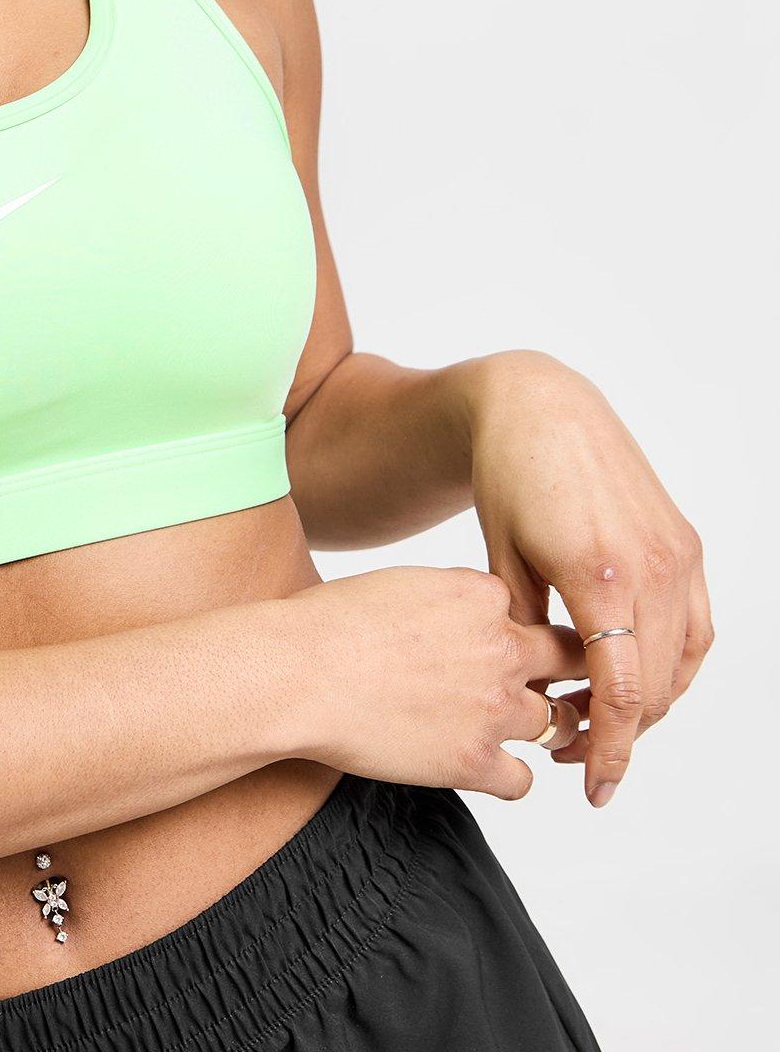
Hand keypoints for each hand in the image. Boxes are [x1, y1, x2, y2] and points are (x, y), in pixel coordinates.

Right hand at [288, 566, 585, 797]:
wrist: (298, 674)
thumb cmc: (330, 623)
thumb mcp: (401, 583)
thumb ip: (448, 597)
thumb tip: (458, 615)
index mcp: (481, 596)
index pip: (521, 610)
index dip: (508, 626)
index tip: (492, 641)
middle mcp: (501, 649)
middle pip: (566, 657)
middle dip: (560, 669)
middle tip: (551, 682)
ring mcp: (493, 709)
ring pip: (557, 722)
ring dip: (542, 726)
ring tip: (515, 729)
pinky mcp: (474, 761)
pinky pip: (522, 780)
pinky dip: (508, 776)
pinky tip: (486, 767)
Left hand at [464, 350, 713, 807]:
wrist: (538, 406)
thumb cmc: (505, 476)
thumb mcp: (500, 560)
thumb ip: (523, 635)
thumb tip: (535, 701)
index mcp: (600, 574)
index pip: (620, 693)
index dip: (610, 751)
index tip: (593, 790)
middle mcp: (651, 566)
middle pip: (654, 687)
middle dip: (619, 734)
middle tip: (572, 753)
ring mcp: (676, 553)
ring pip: (681, 663)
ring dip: (647, 703)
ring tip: (597, 719)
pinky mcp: (685, 542)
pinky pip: (696, 625)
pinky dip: (673, 663)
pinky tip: (636, 678)